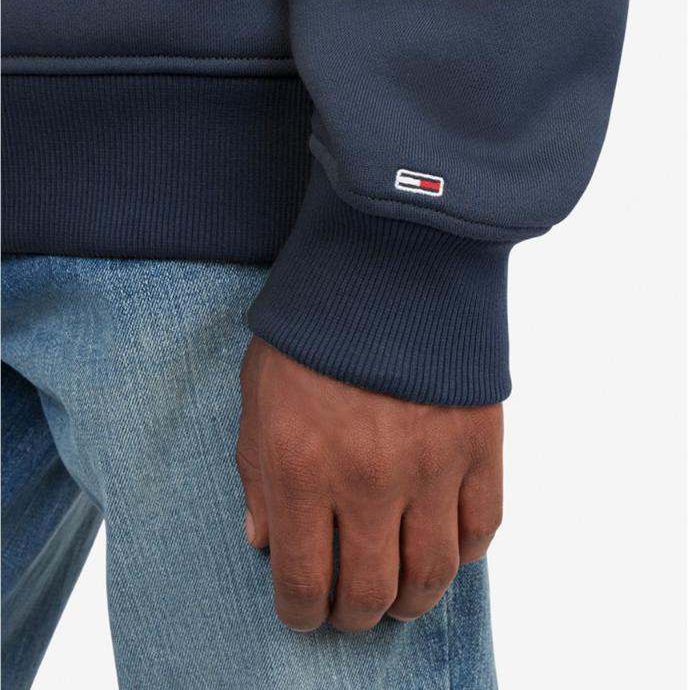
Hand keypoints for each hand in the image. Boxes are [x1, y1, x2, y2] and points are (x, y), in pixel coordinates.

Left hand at [236, 337, 502, 633]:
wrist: (387, 261)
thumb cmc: (314, 326)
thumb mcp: (258, 392)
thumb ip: (256, 471)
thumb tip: (263, 541)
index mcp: (301, 468)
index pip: (302, 582)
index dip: (301, 612)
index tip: (305, 611)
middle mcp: (367, 481)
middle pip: (369, 593)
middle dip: (354, 615)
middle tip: (351, 608)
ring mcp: (430, 466)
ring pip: (430, 575)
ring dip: (412, 600)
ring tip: (400, 594)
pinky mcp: (479, 444)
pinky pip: (482, 527)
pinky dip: (463, 552)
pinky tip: (444, 545)